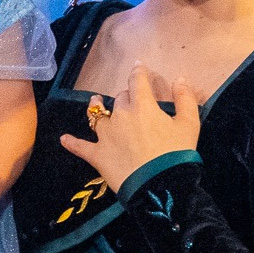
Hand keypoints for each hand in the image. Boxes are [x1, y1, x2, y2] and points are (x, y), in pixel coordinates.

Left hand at [60, 63, 200, 191]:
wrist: (159, 186)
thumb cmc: (177, 154)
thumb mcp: (189, 125)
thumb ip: (185, 99)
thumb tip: (179, 78)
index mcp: (142, 106)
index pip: (137, 82)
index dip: (138, 72)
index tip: (138, 66)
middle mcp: (120, 116)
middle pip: (120, 99)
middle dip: (127, 98)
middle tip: (134, 103)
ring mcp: (105, 135)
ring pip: (97, 116)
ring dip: (96, 108)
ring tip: (94, 102)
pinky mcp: (97, 155)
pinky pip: (81, 146)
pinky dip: (72, 142)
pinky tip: (64, 139)